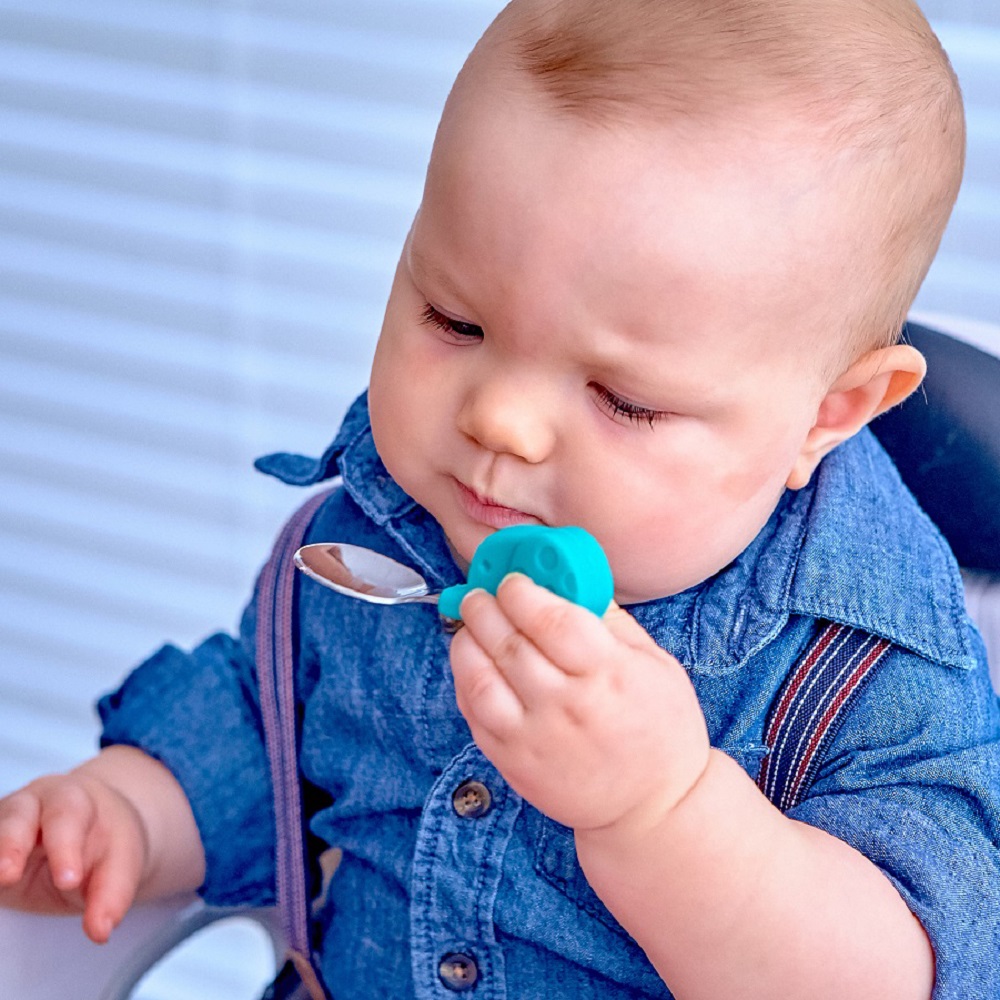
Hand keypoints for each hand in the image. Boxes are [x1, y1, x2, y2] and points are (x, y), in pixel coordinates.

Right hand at [0, 769, 147, 942]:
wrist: (91, 828)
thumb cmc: (104, 843)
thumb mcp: (119, 862)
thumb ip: (111, 894)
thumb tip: (101, 932)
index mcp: (73, 799)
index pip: (68, 817)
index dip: (65, 849)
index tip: (69, 881)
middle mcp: (32, 804)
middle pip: (19, 818)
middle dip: (13, 845)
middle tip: (9, 875)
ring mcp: (5, 823)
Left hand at [450, 573, 710, 833]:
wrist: (652, 809)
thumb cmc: (661, 730)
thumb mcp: (657, 664)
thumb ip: (613, 621)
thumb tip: (572, 579)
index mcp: (609, 674)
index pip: (551, 620)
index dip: (523, 592)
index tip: (514, 580)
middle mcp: (568, 705)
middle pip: (511, 643)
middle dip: (487, 607)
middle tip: (482, 592)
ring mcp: (535, 738)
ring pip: (482, 678)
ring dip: (467, 641)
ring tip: (471, 622)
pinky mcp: (513, 763)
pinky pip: (474, 713)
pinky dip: (465, 680)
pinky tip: (471, 661)